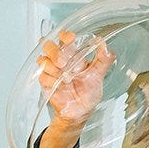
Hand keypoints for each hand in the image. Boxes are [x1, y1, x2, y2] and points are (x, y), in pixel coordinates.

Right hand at [36, 30, 114, 147]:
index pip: (64, 38)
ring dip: (53, 68)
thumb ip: (103, 60)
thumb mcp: (98, 76)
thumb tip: (105, 46)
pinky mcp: (45, 82)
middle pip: (48, 44)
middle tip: (63, 62)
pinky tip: (60, 86)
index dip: (64, 35)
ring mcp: (51, 70)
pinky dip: (52, 81)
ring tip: (66, 78)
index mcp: (73, 55)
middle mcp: (60, 60)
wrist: (80, 112)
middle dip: (54, 51)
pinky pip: (43, 76)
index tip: (70, 39)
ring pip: (43, 59)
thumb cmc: (89, 93)